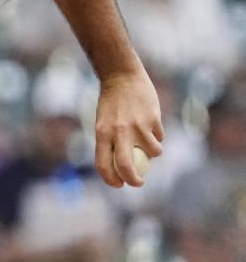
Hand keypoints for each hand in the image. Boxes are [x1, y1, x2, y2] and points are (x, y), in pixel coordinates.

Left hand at [94, 69, 163, 187]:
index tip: (118, 184)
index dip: (111, 179)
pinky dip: (157, 137)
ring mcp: (137, 126)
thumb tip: (120, 169)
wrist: (122, 76)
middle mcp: (119, 131)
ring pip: (153, 153)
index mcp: (102, 133)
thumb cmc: (111, 103)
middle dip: (134, 180)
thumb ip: (110, 143)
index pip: (103, 164)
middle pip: (126, 167)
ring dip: (152, 152)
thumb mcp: (103, 123)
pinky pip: (160, 137)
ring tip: (147, 141)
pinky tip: (150, 125)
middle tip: (138, 182)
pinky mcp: (153, 119)